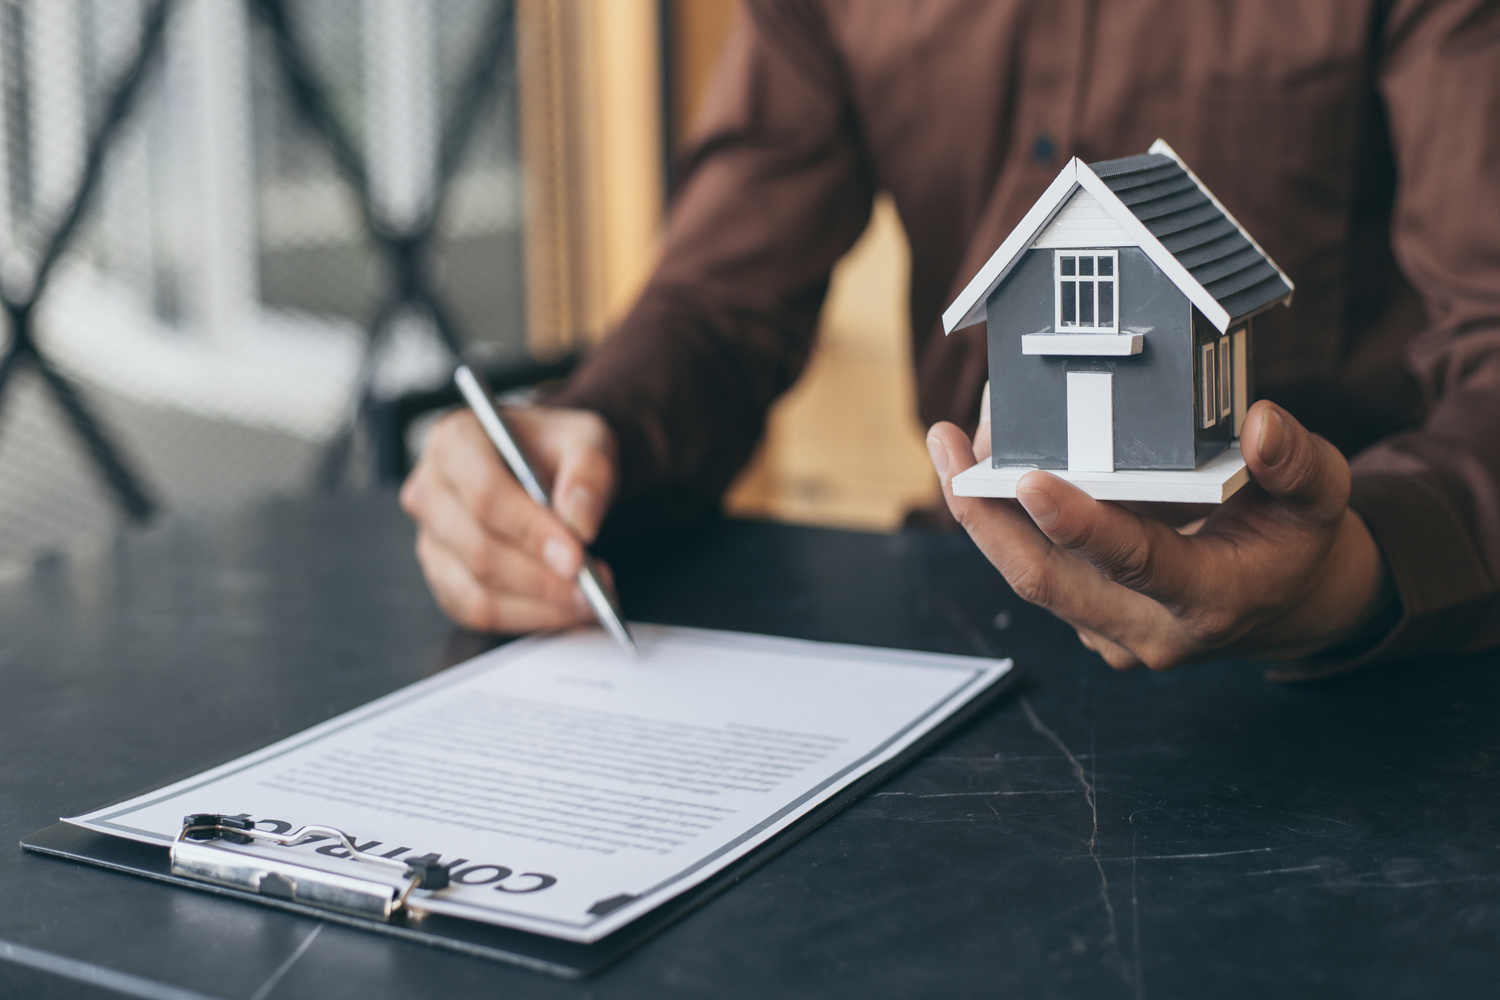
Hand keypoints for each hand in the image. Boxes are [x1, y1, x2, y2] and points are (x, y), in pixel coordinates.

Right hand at [399, 405, 618, 633]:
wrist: (542, 468)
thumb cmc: (555, 451)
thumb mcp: (586, 440)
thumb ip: (588, 471)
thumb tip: (579, 521)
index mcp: (455, 441)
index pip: (484, 494)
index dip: (530, 531)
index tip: (575, 555)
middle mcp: (430, 490)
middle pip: (479, 549)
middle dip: (540, 576)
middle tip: (590, 584)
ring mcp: (431, 538)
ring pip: (477, 589)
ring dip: (538, 604)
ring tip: (587, 598)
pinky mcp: (442, 577)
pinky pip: (478, 613)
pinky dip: (526, 618)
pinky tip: (563, 609)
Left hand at [926, 400, 1395, 669]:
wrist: (1284, 608)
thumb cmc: (1295, 542)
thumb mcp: (1322, 499)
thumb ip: (1298, 463)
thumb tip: (1261, 423)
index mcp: (1210, 599)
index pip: (1135, 562)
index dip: (1080, 524)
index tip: (1030, 479)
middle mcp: (1149, 628)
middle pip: (1046, 579)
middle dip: (986, 513)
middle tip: (948, 443)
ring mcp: (1110, 633)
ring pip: (1027, 576)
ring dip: (982, 512)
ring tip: (952, 443)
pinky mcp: (1087, 623)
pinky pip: (1034, 572)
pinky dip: (1004, 523)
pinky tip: (985, 468)